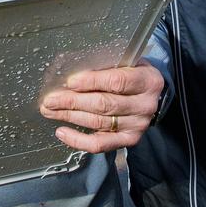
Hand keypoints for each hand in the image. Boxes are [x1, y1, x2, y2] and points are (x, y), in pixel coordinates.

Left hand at [40, 63, 162, 152]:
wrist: (155, 96)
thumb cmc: (134, 73)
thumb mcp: (127, 62)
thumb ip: (105, 65)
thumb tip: (69, 66)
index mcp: (147, 80)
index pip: (116, 81)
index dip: (91, 81)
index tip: (70, 81)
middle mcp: (145, 105)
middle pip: (104, 104)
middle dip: (73, 102)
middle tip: (50, 99)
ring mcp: (137, 125)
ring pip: (98, 123)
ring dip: (70, 116)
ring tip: (50, 111)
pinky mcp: (129, 140)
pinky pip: (100, 144)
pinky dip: (78, 140)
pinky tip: (62, 132)